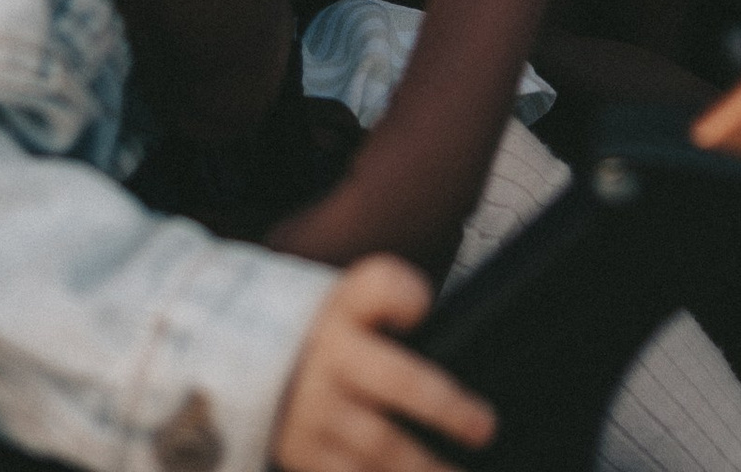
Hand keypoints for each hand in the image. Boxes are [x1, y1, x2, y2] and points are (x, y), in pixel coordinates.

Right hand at [271, 255, 492, 469]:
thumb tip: (446, 333)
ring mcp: (314, 412)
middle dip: (442, 406)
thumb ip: (396, 305)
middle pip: (393, 380)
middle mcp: (329, 358)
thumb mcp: (355, 302)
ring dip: (423, 468)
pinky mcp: (303, 455)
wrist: (256, 369)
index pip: (377, 287)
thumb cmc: (333, 334)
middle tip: (484, 428)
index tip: (423, 307)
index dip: (400, 295)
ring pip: (377, 446)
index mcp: (345, 309)